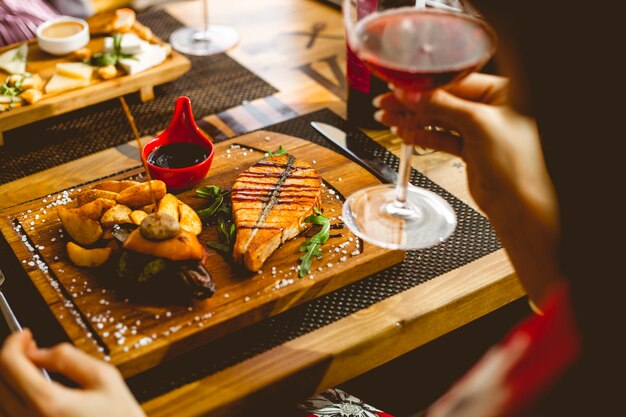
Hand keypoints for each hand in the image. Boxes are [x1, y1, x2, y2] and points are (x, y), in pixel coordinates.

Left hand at [0, 330, 144, 416]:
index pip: (10, 364)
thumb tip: (38, 351)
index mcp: (49, 403)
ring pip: (3, 398)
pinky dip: (16, 395)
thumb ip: (68, 358)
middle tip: (28, 346)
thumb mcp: (104, 377)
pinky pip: (12, 413)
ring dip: (11, 377)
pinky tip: (33, 387)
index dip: (14, 343)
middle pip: (1, 381)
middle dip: (11, 357)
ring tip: (32, 365)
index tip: (24, 334)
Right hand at [374, 73, 562, 302]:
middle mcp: (491, 108)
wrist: (518, 203)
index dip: (423, 86)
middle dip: (413, 104)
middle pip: (443, 101)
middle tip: (386, 105)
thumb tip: (411, 94)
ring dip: (412, 120)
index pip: (454, 82)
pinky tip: (404, 133)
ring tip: (387, 119)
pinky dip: (422, 136)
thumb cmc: (516, 163)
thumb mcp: (477, 123)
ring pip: (439, 120)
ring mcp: (480, 130)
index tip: (398, 89)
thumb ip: (442, 105)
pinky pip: (441, 138)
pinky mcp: (470, 149)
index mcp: (501, 92)